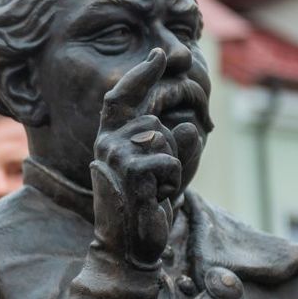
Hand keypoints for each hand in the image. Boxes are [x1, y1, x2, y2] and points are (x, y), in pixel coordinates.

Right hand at [91, 48, 200, 267]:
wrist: (129, 245)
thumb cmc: (145, 207)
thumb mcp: (162, 168)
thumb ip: (175, 144)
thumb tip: (191, 127)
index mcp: (109, 140)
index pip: (121, 97)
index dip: (141, 74)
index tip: (159, 53)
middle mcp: (106, 144)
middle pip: (153, 120)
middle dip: (167, 146)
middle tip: (155, 179)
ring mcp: (114, 157)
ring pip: (163, 138)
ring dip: (171, 165)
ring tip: (154, 189)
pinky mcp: (129, 171)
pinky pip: (169, 160)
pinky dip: (171, 179)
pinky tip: (155, 197)